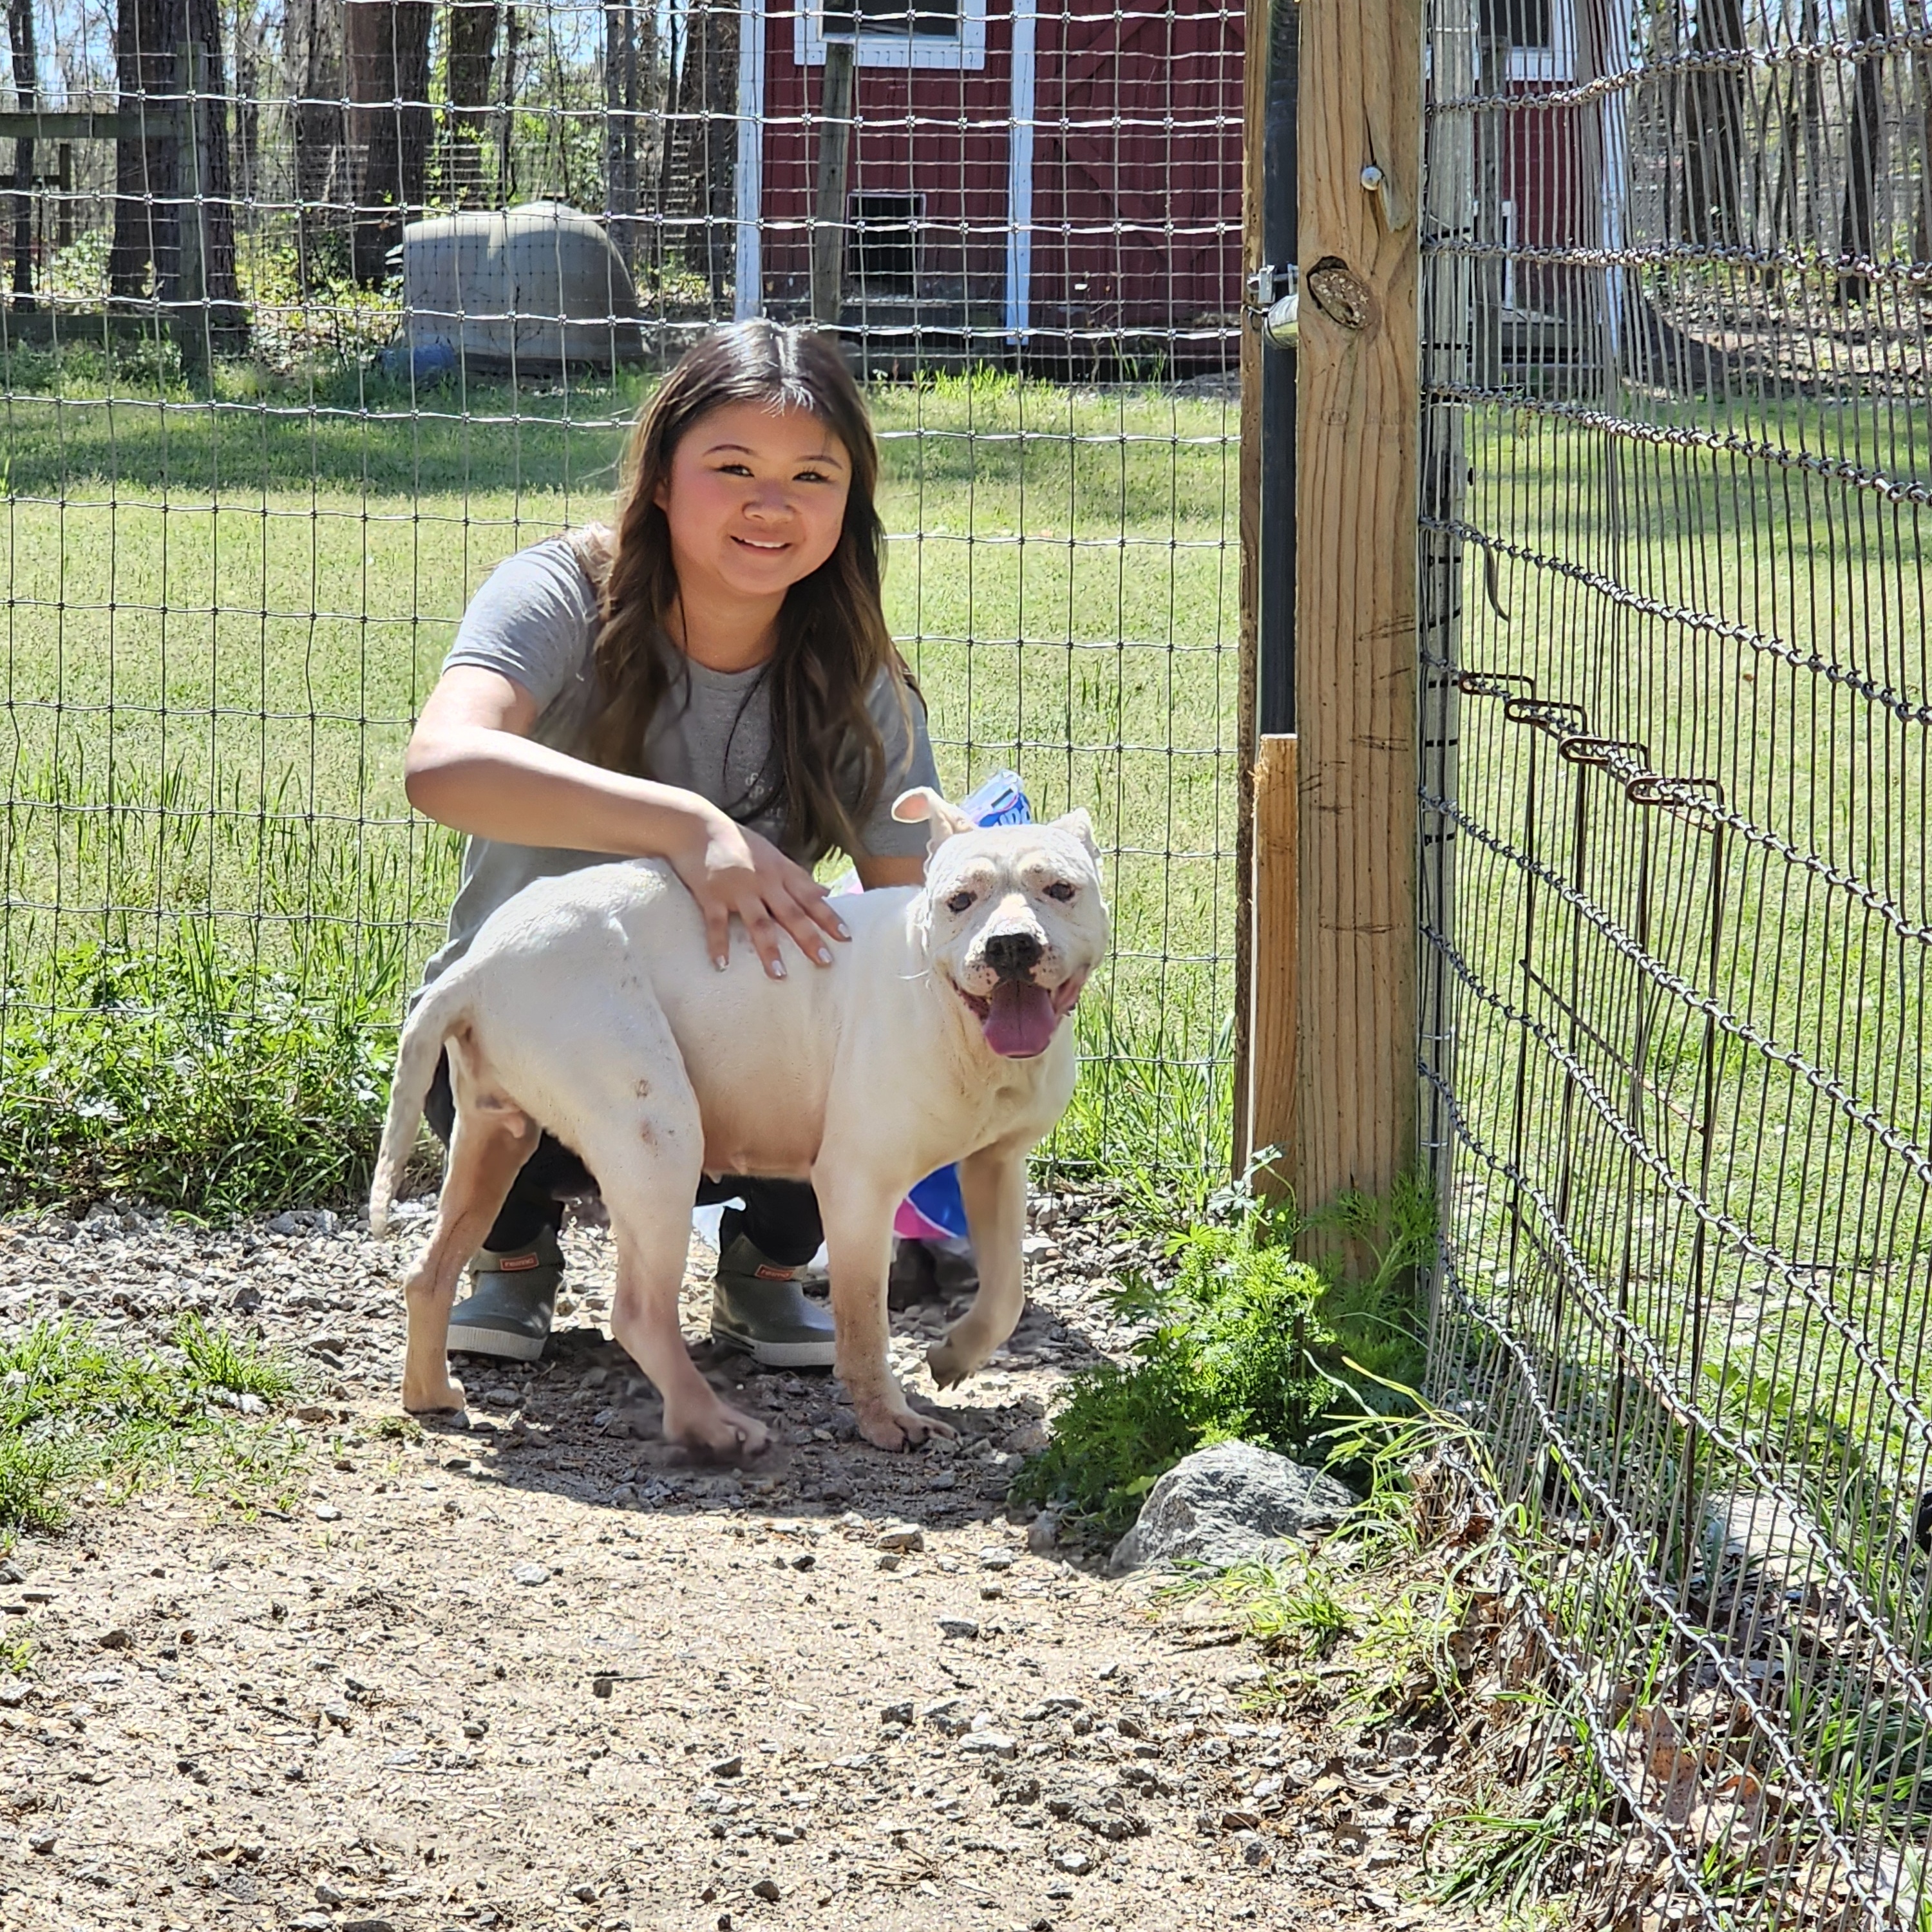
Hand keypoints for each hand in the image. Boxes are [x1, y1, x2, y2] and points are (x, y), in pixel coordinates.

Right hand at [670, 810, 849, 977]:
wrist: (696, 826)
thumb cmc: (737, 841)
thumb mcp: (773, 855)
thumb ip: (798, 876)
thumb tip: (826, 892)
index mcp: (780, 871)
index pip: (810, 897)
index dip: (829, 916)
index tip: (846, 936)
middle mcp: (764, 881)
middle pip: (791, 913)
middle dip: (809, 938)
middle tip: (825, 961)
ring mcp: (738, 889)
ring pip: (758, 923)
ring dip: (769, 949)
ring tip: (779, 974)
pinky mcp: (711, 895)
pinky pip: (717, 924)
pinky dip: (719, 945)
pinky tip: (722, 965)